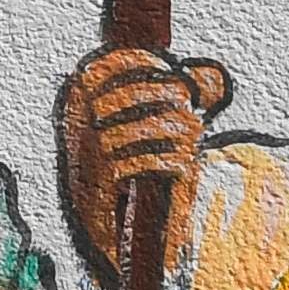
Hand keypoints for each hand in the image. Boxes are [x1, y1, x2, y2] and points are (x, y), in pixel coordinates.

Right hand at [54, 46, 228, 275]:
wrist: (111, 228)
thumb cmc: (130, 167)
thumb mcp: (143, 127)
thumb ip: (173, 100)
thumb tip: (214, 78)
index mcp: (77, 107)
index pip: (98, 70)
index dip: (132, 61)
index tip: (164, 65)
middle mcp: (74, 130)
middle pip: (121, 97)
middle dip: (161, 94)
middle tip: (188, 104)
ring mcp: (83, 159)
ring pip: (132, 131)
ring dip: (170, 131)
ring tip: (193, 136)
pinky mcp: (97, 189)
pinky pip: (135, 165)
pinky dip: (165, 161)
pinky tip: (183, 164)